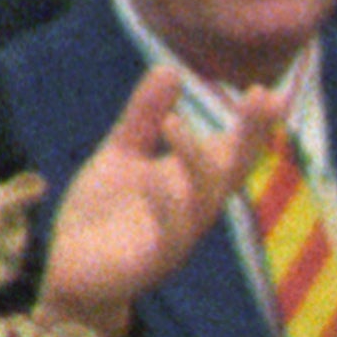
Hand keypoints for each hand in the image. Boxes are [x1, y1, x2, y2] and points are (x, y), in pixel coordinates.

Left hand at [38, 53, 237, 321]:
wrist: (70, 268)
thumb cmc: (103, 212)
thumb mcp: (122, 153)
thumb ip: (144, 116)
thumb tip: (170, 68)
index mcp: (189, 178)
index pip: (231, 147)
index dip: (253, 123)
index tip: (267, 91)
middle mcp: (193, 205)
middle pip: (233, 168)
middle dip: (250, 135)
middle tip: (262, 97)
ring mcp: (178, 234)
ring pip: (204, 199)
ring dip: (195, 161)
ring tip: (175, 125)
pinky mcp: (155, 260)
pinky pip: (169, 233)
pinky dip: (162, 204)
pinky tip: (149, 180)